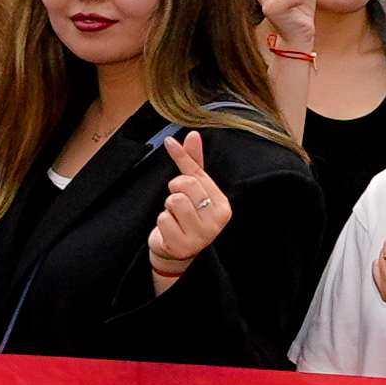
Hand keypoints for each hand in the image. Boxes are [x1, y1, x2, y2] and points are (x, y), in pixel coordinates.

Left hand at [142, 128, 229, 289]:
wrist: (176, 251)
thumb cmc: (186, 215)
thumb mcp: (193, 189)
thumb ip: (193, 162)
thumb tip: (193, 133)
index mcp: (223, 206)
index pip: (196, 174)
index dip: (181, 162)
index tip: (169, 142)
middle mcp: (216, 222)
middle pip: (184, 186)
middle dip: (174, 190)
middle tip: (177, 202)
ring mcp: (201, 236)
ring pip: (174, 201)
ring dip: (167, 208)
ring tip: (175, 217)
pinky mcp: (183, 246)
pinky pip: (164, 219)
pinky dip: (162, 223)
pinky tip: (170, 231)